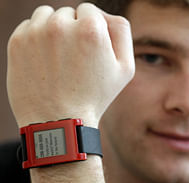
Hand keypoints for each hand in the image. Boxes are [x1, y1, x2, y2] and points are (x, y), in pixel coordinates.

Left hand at [7, 3, 134, 127]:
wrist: (59, 120)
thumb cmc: (95, 96)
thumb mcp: (125, 68)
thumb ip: (121, 32)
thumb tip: (104, 15)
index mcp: (91, 29)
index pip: (89, 9)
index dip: (91, 28)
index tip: (88, 46)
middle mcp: (62, 24)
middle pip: (68, 12)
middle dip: (73, 29)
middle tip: (75, 57)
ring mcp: (36, 32)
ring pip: (47, 15)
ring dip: (54, 29)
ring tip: (59, 56)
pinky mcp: (17, 42)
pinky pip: (29, 26)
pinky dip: (37, 37)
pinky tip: (44, 58)